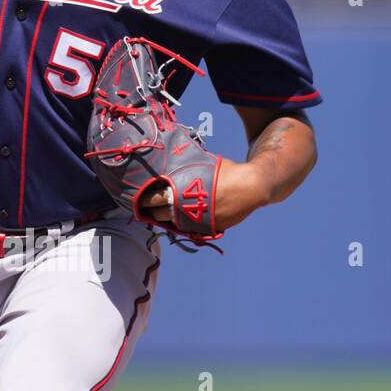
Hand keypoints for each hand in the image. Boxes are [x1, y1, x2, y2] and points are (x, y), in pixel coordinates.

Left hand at [138, 161, 269, 231]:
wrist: (251, 187)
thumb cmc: (226, 172)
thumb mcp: (201, 165)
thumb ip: (184, 170)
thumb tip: (169, 162)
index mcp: (182, 190)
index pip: (154, 198)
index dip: (146, 199)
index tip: (139, 197)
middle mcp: (186, 208)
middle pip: (159, 213)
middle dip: (151, 210)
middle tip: (145, 207)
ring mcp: (196, 221)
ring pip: (171, 224)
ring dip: (164, 218)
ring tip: (158, 213)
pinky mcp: (206, 229)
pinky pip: (187, 228)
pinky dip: (180, 224)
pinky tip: (176, 218)